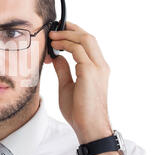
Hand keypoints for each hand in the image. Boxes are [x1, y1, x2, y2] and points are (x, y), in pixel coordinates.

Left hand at [48, 21, 112, 143]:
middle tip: (55, 27)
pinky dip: (66, 45)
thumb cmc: (79, 111)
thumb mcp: (67, 86)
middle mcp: (101, 66)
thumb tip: (56, 57)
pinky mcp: (90, 72)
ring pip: (85, 40)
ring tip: (52, 36)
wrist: (88, 127)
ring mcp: (98, 68)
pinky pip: (78, 51)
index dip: (76, 33)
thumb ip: (64, 70)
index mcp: (98, 68)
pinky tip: (55, 47)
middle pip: (88, 37)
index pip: (89, 43)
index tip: (61, 29)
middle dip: (71, 29)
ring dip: (67, 35)